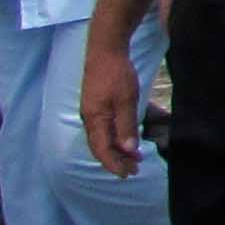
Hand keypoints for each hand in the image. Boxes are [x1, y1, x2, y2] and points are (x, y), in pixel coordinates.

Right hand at [79, 39, 142, 176]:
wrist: (105, 50)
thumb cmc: (116, 73)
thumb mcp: (126, 100)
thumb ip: (126, 125)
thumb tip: (128, 149)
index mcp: (95, 119)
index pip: (102, 150)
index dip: (114, 164)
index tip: (128, 174)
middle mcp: (89, 119)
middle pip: (100, 147)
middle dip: (117, 161)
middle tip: (135, 170)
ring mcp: (91, 112)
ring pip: (102, 139)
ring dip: (117, 150)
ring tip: (134, 158)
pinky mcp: (96, 105)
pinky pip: (103, 129)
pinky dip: (115, 138)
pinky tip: (126, 140)